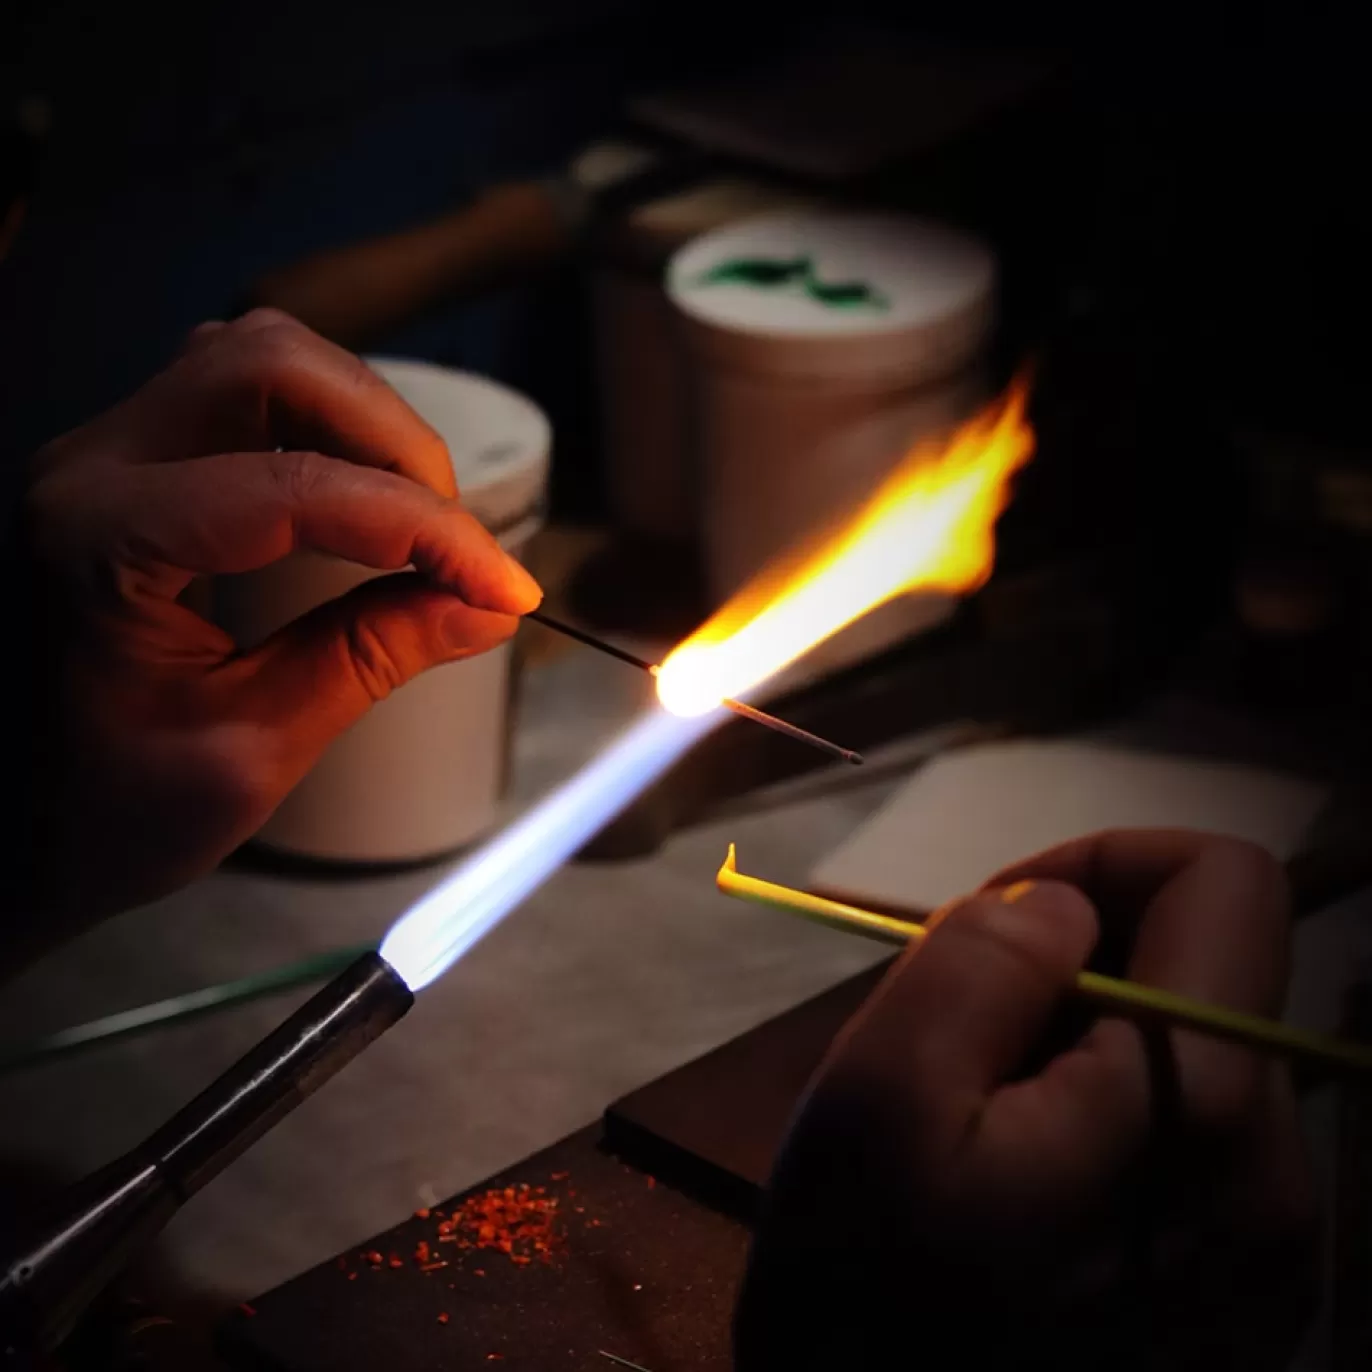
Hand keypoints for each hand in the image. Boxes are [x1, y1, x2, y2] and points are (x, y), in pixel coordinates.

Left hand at [14, 311, 540, 946]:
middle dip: (394, 442)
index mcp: (101, 542)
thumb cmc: (109, 810)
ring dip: (364, 421)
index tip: (505, 588)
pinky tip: (364, 496)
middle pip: (272, 363)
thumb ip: (371, 658)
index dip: (426, 531)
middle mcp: (93, 464)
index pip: (295, 490)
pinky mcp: (136, 458)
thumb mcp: (254, 750)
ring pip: (261, 355)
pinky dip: (329, 426)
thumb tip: (486, 605)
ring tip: (418, 519)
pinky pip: (245, 389)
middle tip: (454, 545)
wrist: (17, 823)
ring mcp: (110, 449)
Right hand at [734, 830, 1317, 1371]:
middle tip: (961, 1032)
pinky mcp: (1241, 1294)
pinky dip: (1098, 1118)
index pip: (1226, 883)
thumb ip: (981, 964)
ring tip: (977, 1119)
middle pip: (1202, 967)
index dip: (1100, 865)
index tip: (999, 930)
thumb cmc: (864, 1291)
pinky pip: (1183, 1138)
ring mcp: (1269, 1251)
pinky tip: (1019, 1179)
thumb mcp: (879, 1095)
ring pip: (1187, 1050)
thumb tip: (1067, 906)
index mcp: (1204, 1114)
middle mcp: (1277, 1181)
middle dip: (1076, 964)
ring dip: (1077, 1044)